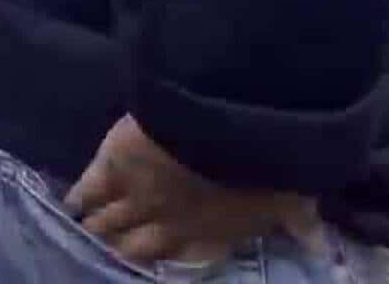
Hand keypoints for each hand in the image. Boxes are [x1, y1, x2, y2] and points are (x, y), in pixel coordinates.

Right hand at [66, 116, 317, 266]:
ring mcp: (136, 198)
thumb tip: (320, 247)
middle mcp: (168, 225)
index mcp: (210, 234)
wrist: (225, 130)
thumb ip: (300, 223)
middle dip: (125, 247)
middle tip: (112, 249)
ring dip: (98, 228)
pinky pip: (88, 189)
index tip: (159, 259)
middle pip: (135, 246)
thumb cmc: (263, 167)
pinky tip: (69, 204)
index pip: (184, 256)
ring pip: (108, 222)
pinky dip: (78, 198)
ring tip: (86, 231)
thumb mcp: (290, 199)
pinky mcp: (112, 168)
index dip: (172, 257)